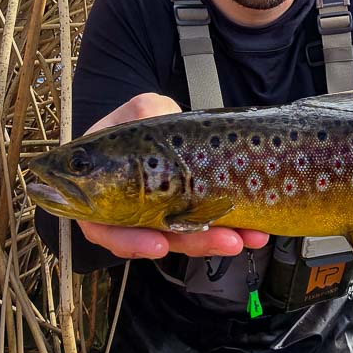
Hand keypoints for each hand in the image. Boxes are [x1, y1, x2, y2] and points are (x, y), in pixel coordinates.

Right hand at [75, 93, 268, 259]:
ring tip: (245, 237)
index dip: (128, 241)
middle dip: (192, 243)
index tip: (158, 244)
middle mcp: (126, 210)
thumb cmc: (144, 116)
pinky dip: (229, 231)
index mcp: (100, 187)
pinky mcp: (187, 217)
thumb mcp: (142, 107)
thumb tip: (154, 116)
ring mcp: (159, 216)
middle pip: (154, 239)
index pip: (101, 225)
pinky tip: (253, 232)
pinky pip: (206, 230)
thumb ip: (144, 112)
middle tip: (222, 242)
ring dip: (216, 241)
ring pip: (184, 239)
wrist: (168, 122)